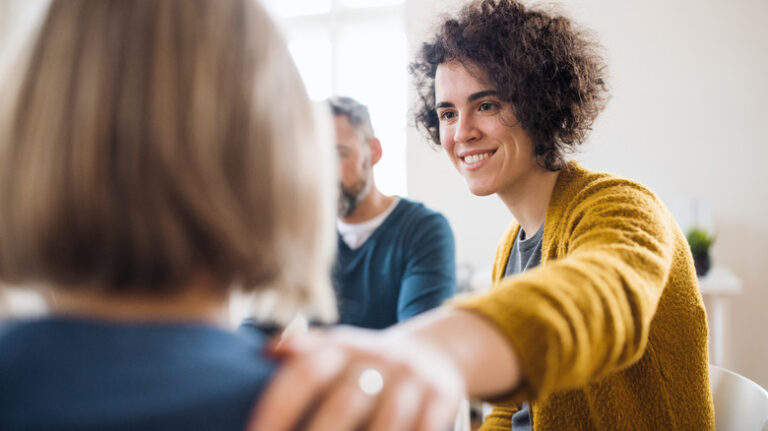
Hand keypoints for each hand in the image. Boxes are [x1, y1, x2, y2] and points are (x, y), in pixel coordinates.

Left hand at [248, 326, 465, 430]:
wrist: (432, 353)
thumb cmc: (366, 363)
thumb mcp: (337, 349)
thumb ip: (303, 351)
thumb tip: (264, 352)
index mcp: (342, 346)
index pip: (305, 373)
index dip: (278, 407)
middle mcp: (378, 357)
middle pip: (344, 402)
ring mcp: (412, 377)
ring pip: (385, 426)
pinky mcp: (442, 396)